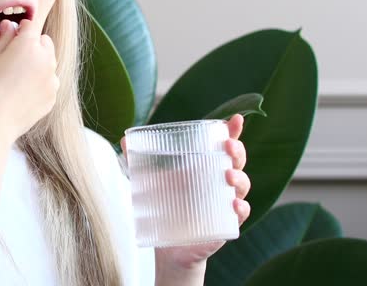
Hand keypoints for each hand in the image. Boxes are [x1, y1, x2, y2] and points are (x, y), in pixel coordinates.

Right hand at [0, 19, 58, 144]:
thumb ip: (5, 39)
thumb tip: (11, 25)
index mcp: (29, 45)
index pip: (31, 26)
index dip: (21, 29)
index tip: (12, 36)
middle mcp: (46, 59)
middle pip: (45, 43)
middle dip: (33, 46)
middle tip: (14, 59)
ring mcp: (52, 80)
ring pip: (48, 64)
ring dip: (38, 65)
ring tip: (16, 80)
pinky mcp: (53, 97)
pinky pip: (48, 84)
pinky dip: (39, 85)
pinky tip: (21, 94)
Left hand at [120, 114, 250, 275]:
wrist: (167, 246)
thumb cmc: (164, 206)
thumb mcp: (151, 181)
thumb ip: (139, 161)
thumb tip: (123, 139)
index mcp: (205, 165)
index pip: (224, 144)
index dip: (232, 131)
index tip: (235, 120)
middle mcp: (219, 181)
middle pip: (237, 161)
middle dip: (237, 150)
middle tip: (228, 146)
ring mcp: (225, 202)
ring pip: (242, 185)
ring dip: (239, 178)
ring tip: (228, 176)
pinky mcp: (226, 223)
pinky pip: (241, 214)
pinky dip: (241, 208)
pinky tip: (234, 205)